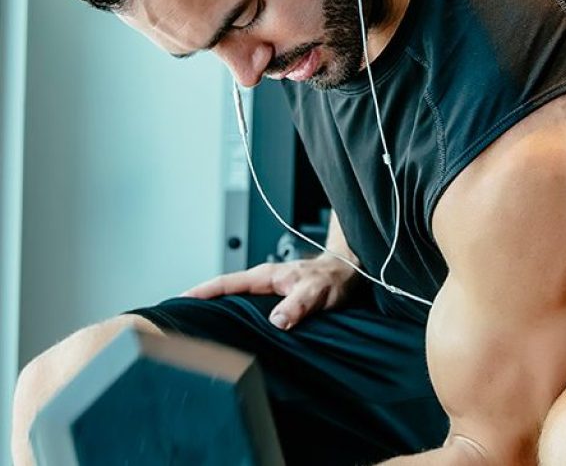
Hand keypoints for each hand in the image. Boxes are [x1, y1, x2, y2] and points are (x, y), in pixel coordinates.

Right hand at [181, 255, 359, 329]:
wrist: (347, 274)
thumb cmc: (332, 280)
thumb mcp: (317, 292)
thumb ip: (298, 304)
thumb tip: (277, 321)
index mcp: (266, 276)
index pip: (225, 283)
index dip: (201, 292)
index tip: (179, 301)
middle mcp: (263, 283)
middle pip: (223, 293)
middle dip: (199, 303)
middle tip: (177, 321)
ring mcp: (267, 292)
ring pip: (235, 302)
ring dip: (218, 312)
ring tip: (196, 330)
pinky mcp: (275, 302)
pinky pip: (249, 310)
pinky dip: (236, 319)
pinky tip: (231, 334)